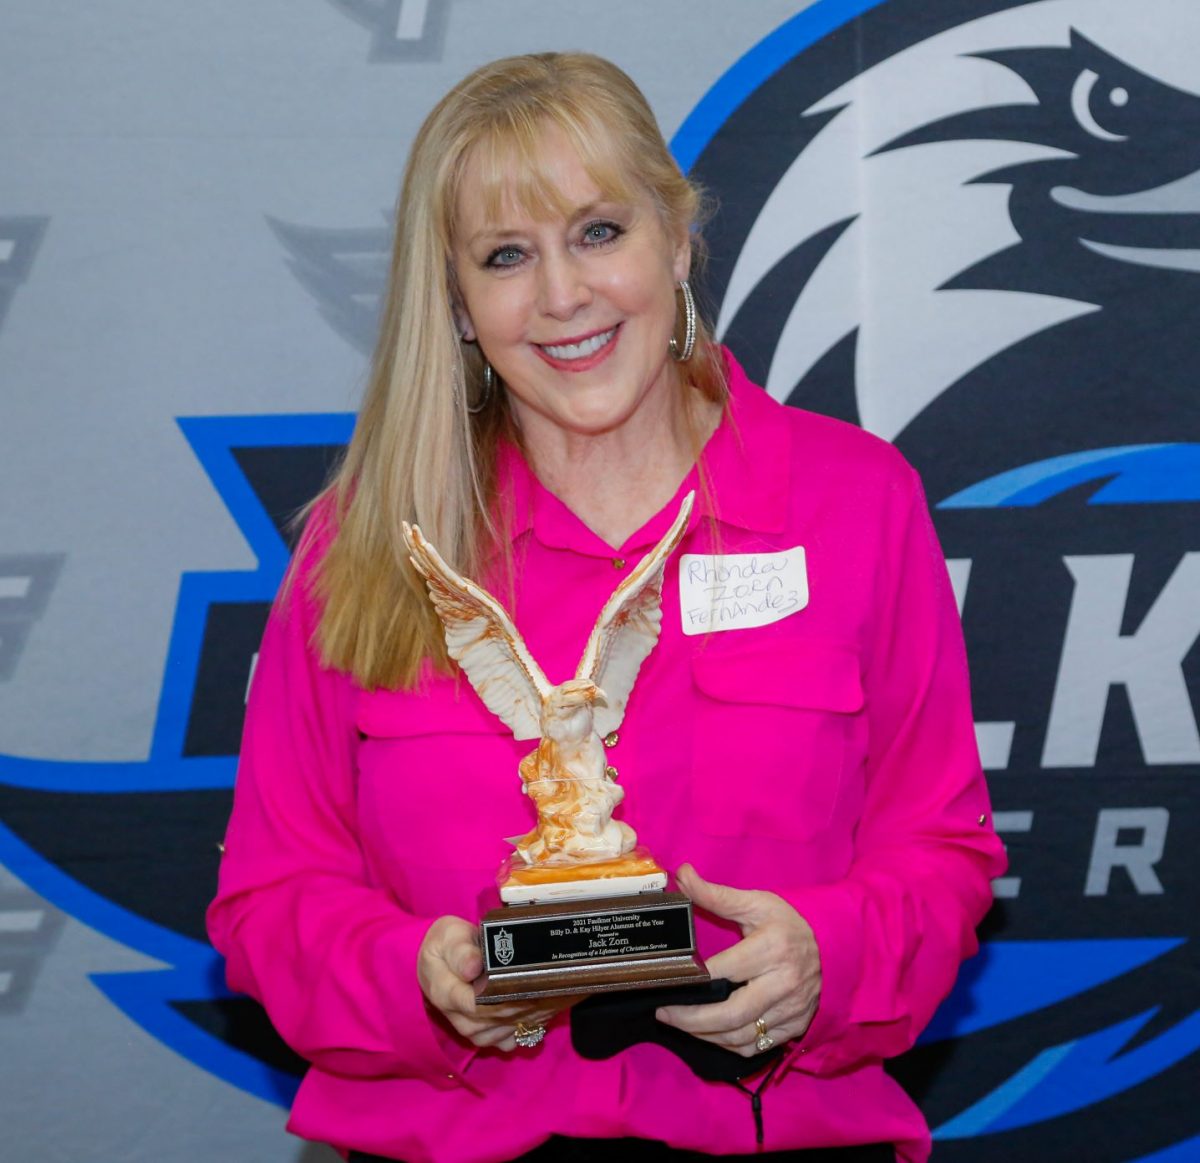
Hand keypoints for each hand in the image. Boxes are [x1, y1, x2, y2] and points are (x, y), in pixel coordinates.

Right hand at [417, 915, 581, 1049]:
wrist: (440, 962)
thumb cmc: (446, 944)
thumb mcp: (448, 936)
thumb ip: (460, 950)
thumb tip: (472, 967)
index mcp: (445, 993)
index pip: (477, 1005)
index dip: (505, 997)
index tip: (528, 984)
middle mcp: (459, 1018)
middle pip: (498, 1018)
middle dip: (526, 1003)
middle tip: (551, 984)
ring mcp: (474, 1031)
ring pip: (508, 1030)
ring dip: (533, 1014)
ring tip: (552, 991)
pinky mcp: (488, 1036)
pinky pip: (513, 1037)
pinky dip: (532, 1023)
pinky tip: (545, 1005)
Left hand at [655, 865, 820, 1056]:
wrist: (831, 947)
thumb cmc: (786, 923)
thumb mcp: (754, 903)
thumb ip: (715, 894)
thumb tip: (682, 874)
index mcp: (773, 948)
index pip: (725, 970)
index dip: (694, 978)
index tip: (669, 979)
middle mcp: (784, 982)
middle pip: (731, 1013)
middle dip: (691, 1019)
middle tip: (664, 1014)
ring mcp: (791, 1009)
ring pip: (741, 1036)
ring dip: (705, 1035)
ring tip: (680, 1023)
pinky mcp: (794, 1026)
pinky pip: (756, 1047)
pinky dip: (729, 1045)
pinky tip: (710, 1034)